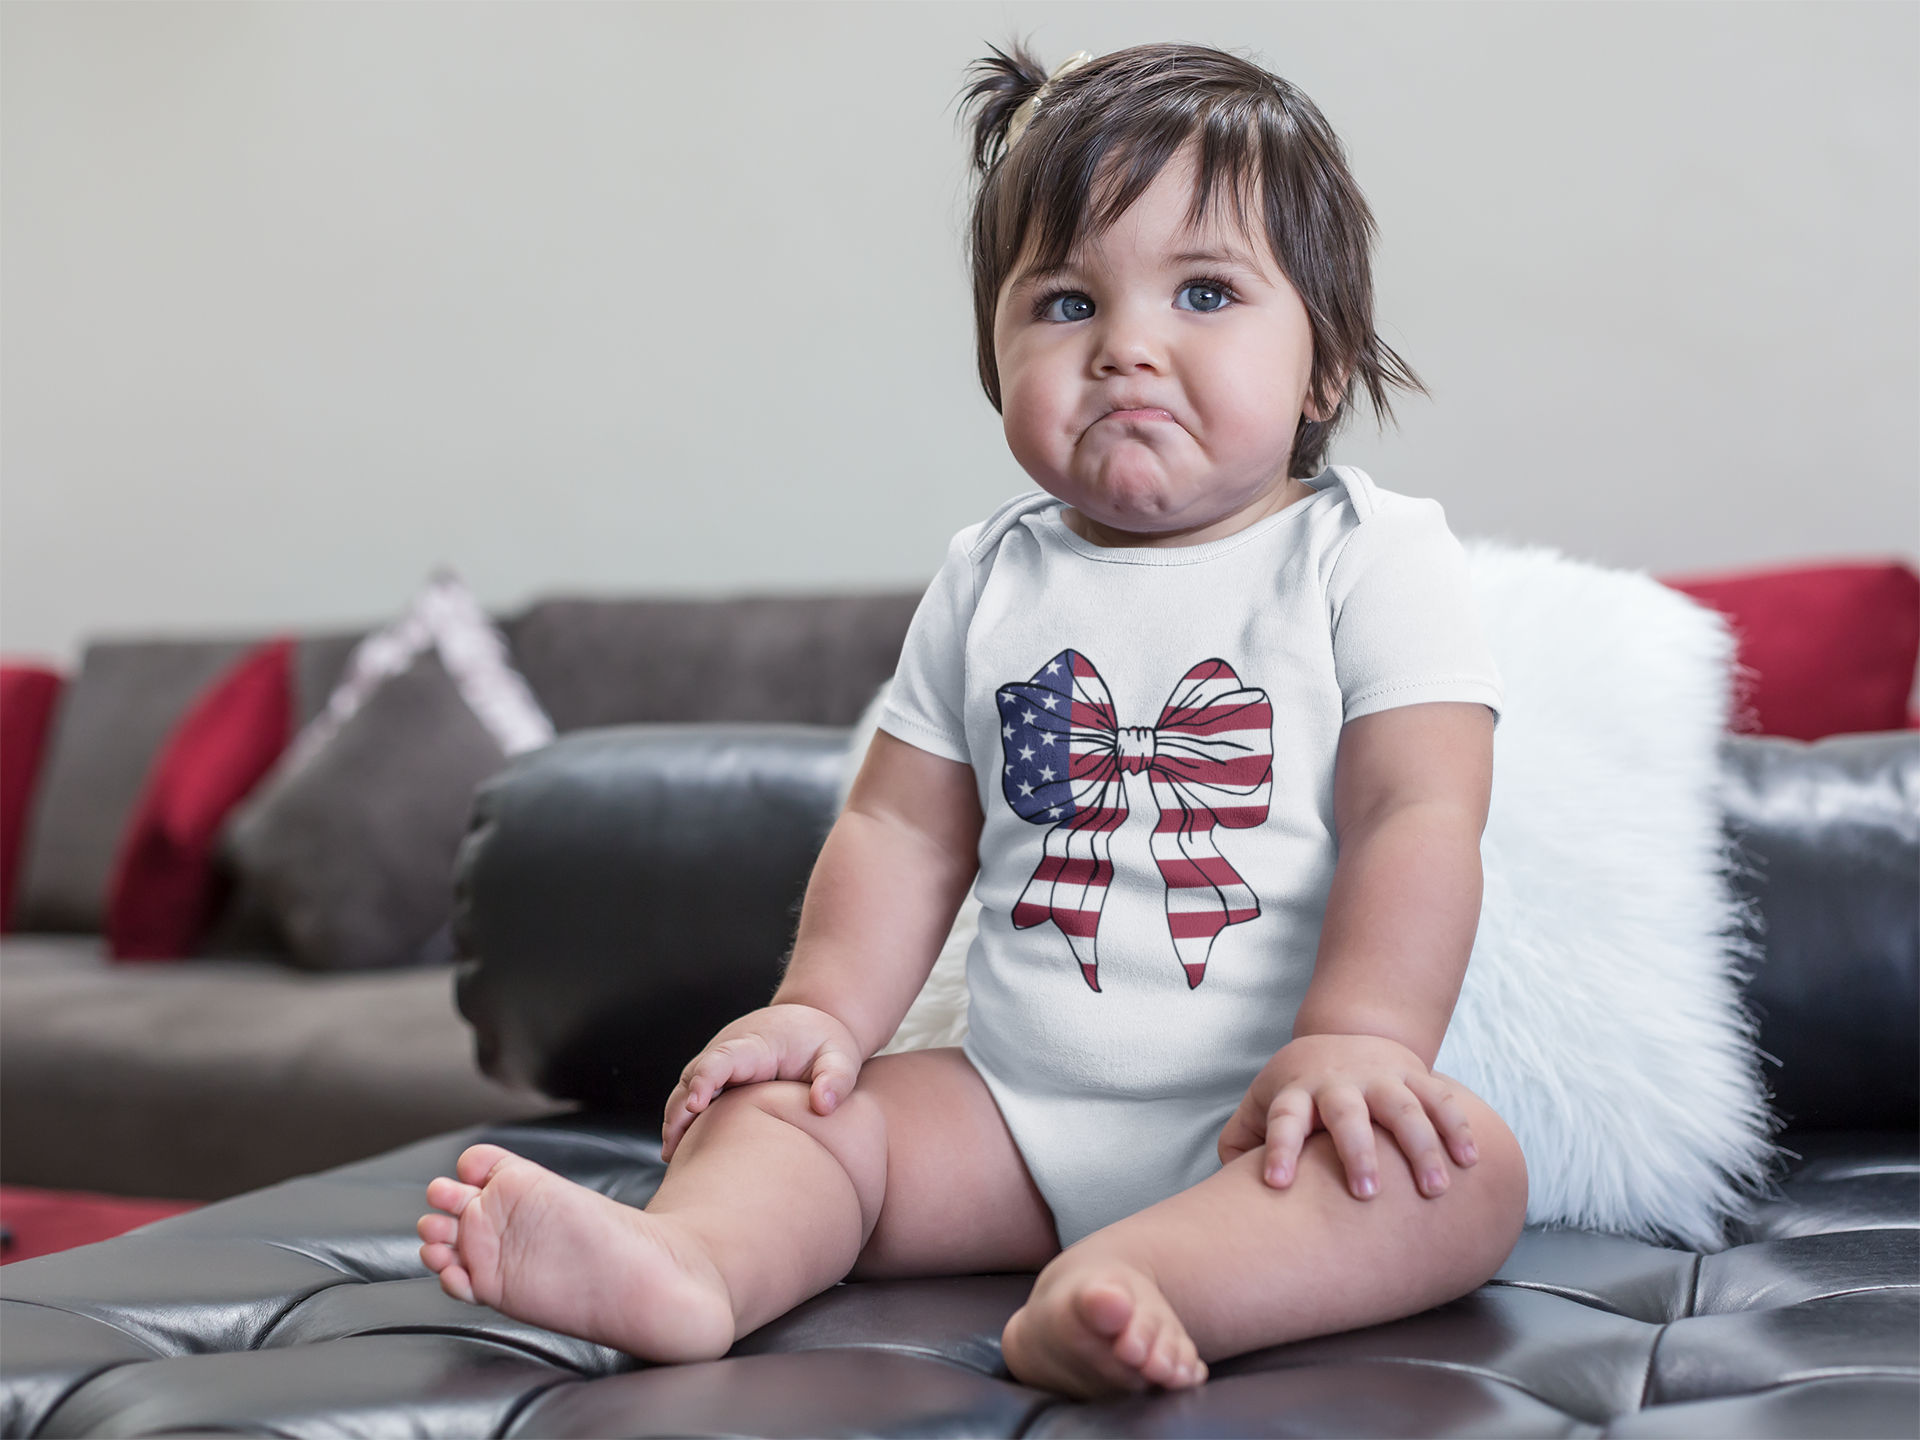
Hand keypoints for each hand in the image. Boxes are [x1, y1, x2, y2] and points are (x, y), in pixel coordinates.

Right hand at [660, 1003, 862, 1159]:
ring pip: (686, 1089)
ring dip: (675, 1119)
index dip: (706, 1079)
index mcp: (756, 1045)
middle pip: (693, 1076)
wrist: (809, 1024)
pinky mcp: (717, 1079)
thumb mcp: (841, 1056)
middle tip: (673, 1148)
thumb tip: (822, 1106)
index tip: (695, 1105)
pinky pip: (691, 1098)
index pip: (723, 1058)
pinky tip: (680, 1154)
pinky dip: (681, 1121)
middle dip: (680, 1109)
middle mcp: (728, 1051)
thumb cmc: (824, 1044)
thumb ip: (836, 1079)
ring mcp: (719, 1064)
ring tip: (672, 1157)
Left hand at [1217, 1033, 1478, 1199]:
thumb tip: (1228, 1184)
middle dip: (1357, 1152)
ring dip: (1420, 1147)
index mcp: (1296, 1093)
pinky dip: (1456, 1127)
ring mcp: (1380, 1078)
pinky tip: (1469, 1160)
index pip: (1284, 1119)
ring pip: (1402, 1108)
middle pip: (1347, 1113)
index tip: (1276, 1184)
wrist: (1347, 1036)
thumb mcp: (1262, 1105)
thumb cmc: (1298, 1090)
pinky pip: (1440, 1099)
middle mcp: (1338, 1084)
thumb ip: (1242, 1142)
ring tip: (1435, 1190)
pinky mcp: (1415, 1078)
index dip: (1279, 1149)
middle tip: (1365, 1194)